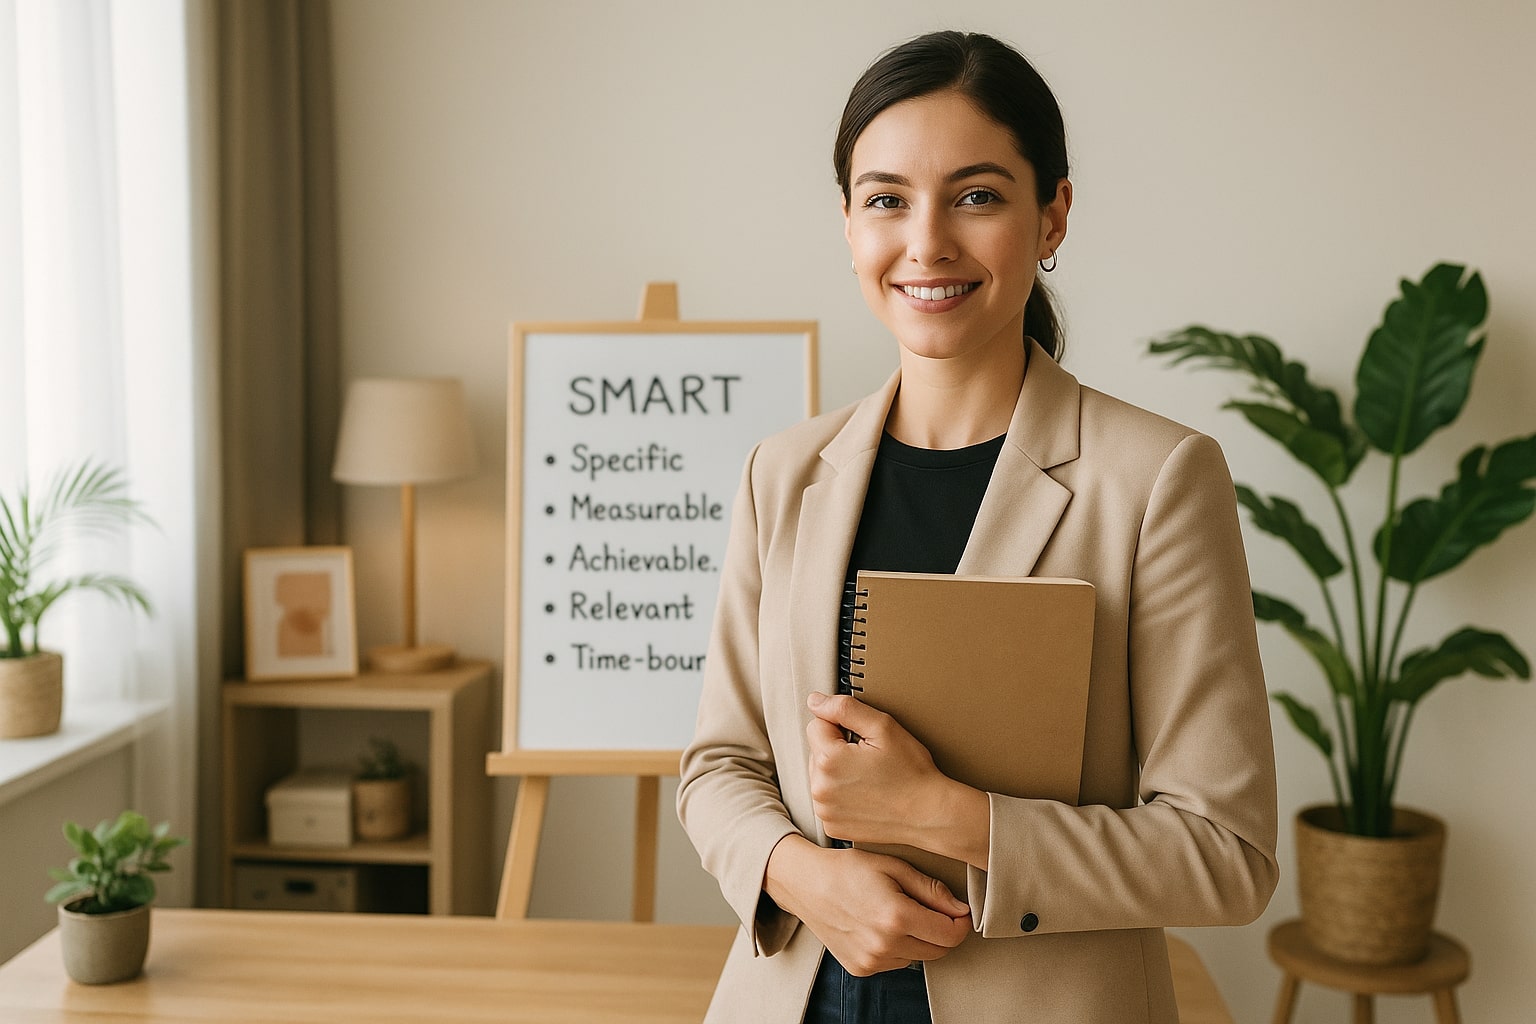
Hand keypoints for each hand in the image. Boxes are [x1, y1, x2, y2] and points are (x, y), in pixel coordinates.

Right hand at [764, 834, 969, 975]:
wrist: (806, 884)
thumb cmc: (849, 869)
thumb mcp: (894, 867)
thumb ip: (931, 889)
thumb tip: (961, 908)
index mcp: (896, 917)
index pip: (950, 934)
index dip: (961, 923)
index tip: (959, 912)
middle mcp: (885, 945)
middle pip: (938, 951)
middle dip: (942, 931)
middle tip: (930, 909)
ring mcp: (872, 960)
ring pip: (918, 957)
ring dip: (919, 940)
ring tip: (898, 913)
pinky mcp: (862, 968)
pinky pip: (896, 962)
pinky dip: (898, 948)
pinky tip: (881, 926)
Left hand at [806, 692, 991, 867]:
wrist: (929, 814)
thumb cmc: (912, 773)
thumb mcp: (883, 728)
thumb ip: (845, 709)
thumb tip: (816, 701)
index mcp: (829, 760)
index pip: (816, 726)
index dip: (842, 727)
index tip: (863, 740)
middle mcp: (821, 789)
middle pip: (817, 751)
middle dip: (838, 750)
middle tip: (870, 760)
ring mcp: (825, 811)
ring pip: (821, 776)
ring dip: (838, 772)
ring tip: (870, 778)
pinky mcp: (832, 826)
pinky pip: (828, 799)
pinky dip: (841, 795)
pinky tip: (865, 795)